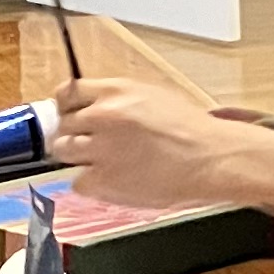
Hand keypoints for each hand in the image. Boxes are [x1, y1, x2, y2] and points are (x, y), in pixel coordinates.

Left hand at [44, 74, 254, 209]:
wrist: (211, 158)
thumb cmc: (192, 129)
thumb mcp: (153, 95)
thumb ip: (118, 99)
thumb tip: (93, 106)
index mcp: (116, 90)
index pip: (67, 92)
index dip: (66, 107)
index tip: (70, 115)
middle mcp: (103, 116)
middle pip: (63, 124)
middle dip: (74, 134)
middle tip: (92, 144)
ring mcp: (101, 149)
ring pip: (64, 152)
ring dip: (78, 158)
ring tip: (102, 163)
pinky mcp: (104, 180)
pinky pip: (78, 182)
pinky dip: (90, 183)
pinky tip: (111, 181)